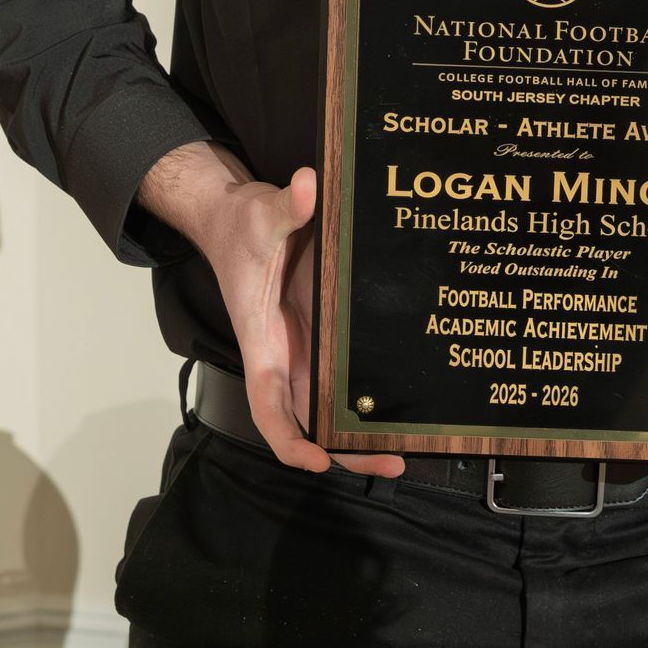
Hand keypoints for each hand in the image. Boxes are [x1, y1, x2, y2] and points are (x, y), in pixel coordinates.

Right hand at [139, 145, 403, 477]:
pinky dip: (366, 397)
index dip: (288, 438)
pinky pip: (345, 376)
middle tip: (392, 462)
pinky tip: (403, 406)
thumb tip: (307, 185)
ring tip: (408, 447)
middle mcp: (285, 354)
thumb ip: (286, 205)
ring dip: (361, 431)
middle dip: (344, 451)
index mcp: (262, 341)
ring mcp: (306, 348)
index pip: (267, 404)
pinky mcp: (324, 334)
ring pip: (330, 406)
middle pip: (308, 420)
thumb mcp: (262, 212)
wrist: (239, 218)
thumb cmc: (243, 224)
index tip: (315, 460)